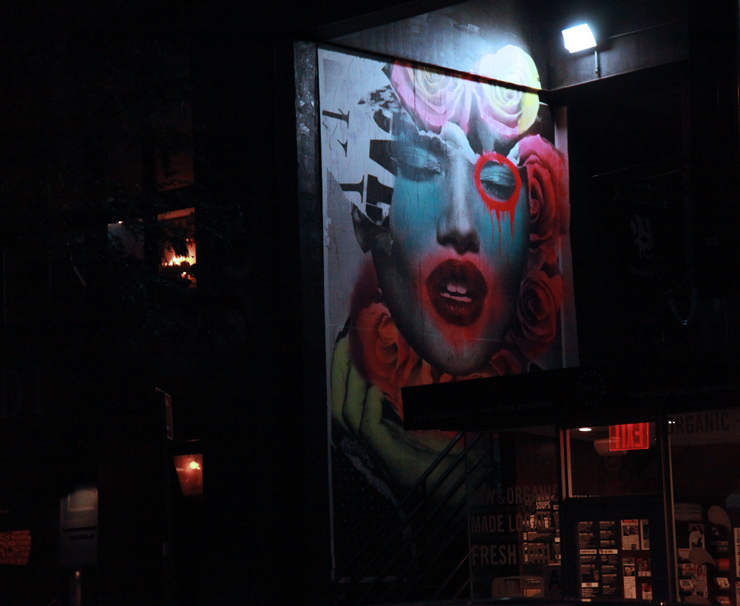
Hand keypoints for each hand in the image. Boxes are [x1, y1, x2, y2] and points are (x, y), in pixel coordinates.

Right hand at [331, 334, 468, 502]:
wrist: (479, 493)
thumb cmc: (468, 457)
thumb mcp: (453, 419)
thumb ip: (446, 396)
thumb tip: (455, 362)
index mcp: (391, 433)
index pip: (353, 402)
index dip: (346, 375)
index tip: (349, 344)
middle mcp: (382, 443)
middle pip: (341, 406)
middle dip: (339, 374)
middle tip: (342, 344)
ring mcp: (386, 453)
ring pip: (348, 417)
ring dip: (349, 385)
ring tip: (356, 360)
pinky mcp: (395, 461)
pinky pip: (369, 430)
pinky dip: (369, 407)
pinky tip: (375, 389)